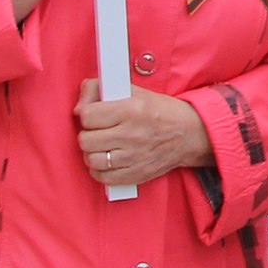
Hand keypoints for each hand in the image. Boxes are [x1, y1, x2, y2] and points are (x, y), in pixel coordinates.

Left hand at [74, 80, 213, 187]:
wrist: (190, 134)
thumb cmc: (160, 110)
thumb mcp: (133, 91)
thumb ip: (99, 90)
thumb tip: (77, 110)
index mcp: (132, 110)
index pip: (88, 116)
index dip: (87, 115)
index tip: (95, 115)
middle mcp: (133, 134)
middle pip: (86, 140)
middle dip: (88, 134)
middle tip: (98, 131)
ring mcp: (135, 157)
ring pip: (92, 160)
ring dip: (93, 153)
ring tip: (102, 146)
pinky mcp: (137, 174)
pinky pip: (103, 177)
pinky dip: (100, 170)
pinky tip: (108, 160)